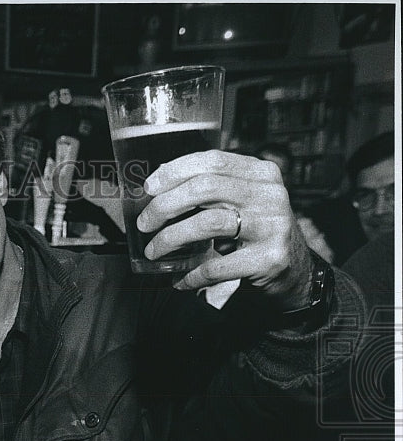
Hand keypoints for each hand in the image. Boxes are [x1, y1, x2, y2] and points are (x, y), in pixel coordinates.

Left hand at [139, 150, 312, 310]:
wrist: (296, 271)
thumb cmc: (257, 234)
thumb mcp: (244, 202)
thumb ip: (213, 188)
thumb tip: (160, 181)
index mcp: (261, 174)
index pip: (213, 160)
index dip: (176, 171)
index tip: (149, 187)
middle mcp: (269, 195)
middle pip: (205, 188)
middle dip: (165, 206)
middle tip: (144, 224)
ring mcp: (272, 226)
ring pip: (208, 223)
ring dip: (171, 238)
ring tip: (154, 251)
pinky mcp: (269, 259)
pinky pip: (217, 266)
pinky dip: (192, 274)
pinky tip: (180, 280)